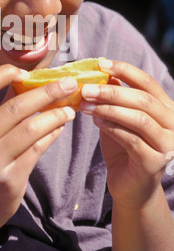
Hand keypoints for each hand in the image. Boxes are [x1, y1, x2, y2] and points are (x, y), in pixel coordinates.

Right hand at [0, 64, 76, 250]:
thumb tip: (26, 83)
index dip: (5, 74)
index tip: (26, 73)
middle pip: (16, 106)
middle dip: (47, 92)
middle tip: (69, 84)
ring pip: (32, 128)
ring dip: (55, 115)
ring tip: (69, 109)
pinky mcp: (10, 179)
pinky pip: (37, 149)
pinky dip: (52, 134)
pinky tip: (60, 127)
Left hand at [80, 59, 173, 208]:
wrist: (130, 187)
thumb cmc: (123, 148)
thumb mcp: (118, 117)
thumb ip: (115, 97)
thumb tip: (102, 73)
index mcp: (166, 108)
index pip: (147, 82)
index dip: (125, 70)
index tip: (101, 64)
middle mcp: (172, 124)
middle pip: (143, 99)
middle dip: (111, 91)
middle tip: (86, 88)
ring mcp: (167, 144)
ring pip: (139, 118)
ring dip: (109, 108)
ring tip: (86, 104)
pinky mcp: (155, 162)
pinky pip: (131, 139)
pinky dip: (111, 127)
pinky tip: (95, 121)